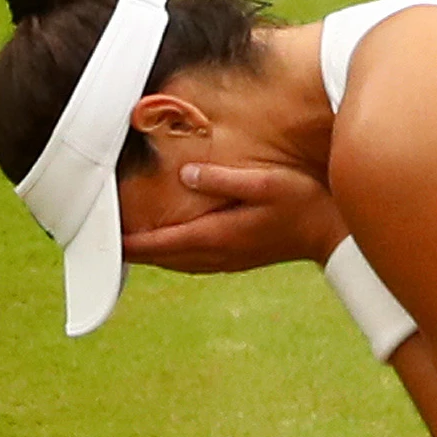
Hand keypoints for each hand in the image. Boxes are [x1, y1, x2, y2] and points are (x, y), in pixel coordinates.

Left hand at [119, 162, 344, 274]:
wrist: (332, 233)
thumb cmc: (302, 203)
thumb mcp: (265, 183)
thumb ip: (222, 179)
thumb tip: (185, 174)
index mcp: (219, 235)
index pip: (163, 243)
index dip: (132, 242)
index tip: (105, 238)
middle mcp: (219, 254)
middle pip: (164, 257)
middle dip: (134, 250)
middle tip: (104, 242)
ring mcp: (228, 260)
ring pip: (177, 262)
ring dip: (152, 255)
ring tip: (128, 245)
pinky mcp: (236, 259)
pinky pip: (192, 262)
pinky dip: (172, 255)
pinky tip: (167, 247)